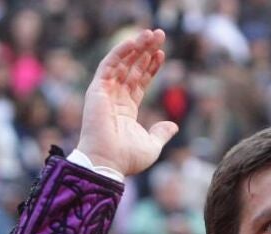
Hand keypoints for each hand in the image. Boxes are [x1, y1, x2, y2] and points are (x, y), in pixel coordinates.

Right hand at [76, 29, 177, 176]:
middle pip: (132, 68)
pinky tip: (134, 42)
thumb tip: (173, 126)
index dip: (150, 67)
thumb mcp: (152, 145)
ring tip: (151, 33)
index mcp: (126, 109)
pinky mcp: (97, 90)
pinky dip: (121, 52)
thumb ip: (161, 133)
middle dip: (145, 51)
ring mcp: (105, 93)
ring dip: (136, 47)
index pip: (139, 82)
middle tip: (159, 35)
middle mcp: (114, 98)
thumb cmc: (127, 158)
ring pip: (122, 63)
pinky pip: (109, 66)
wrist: (109, 163)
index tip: (161, 54)